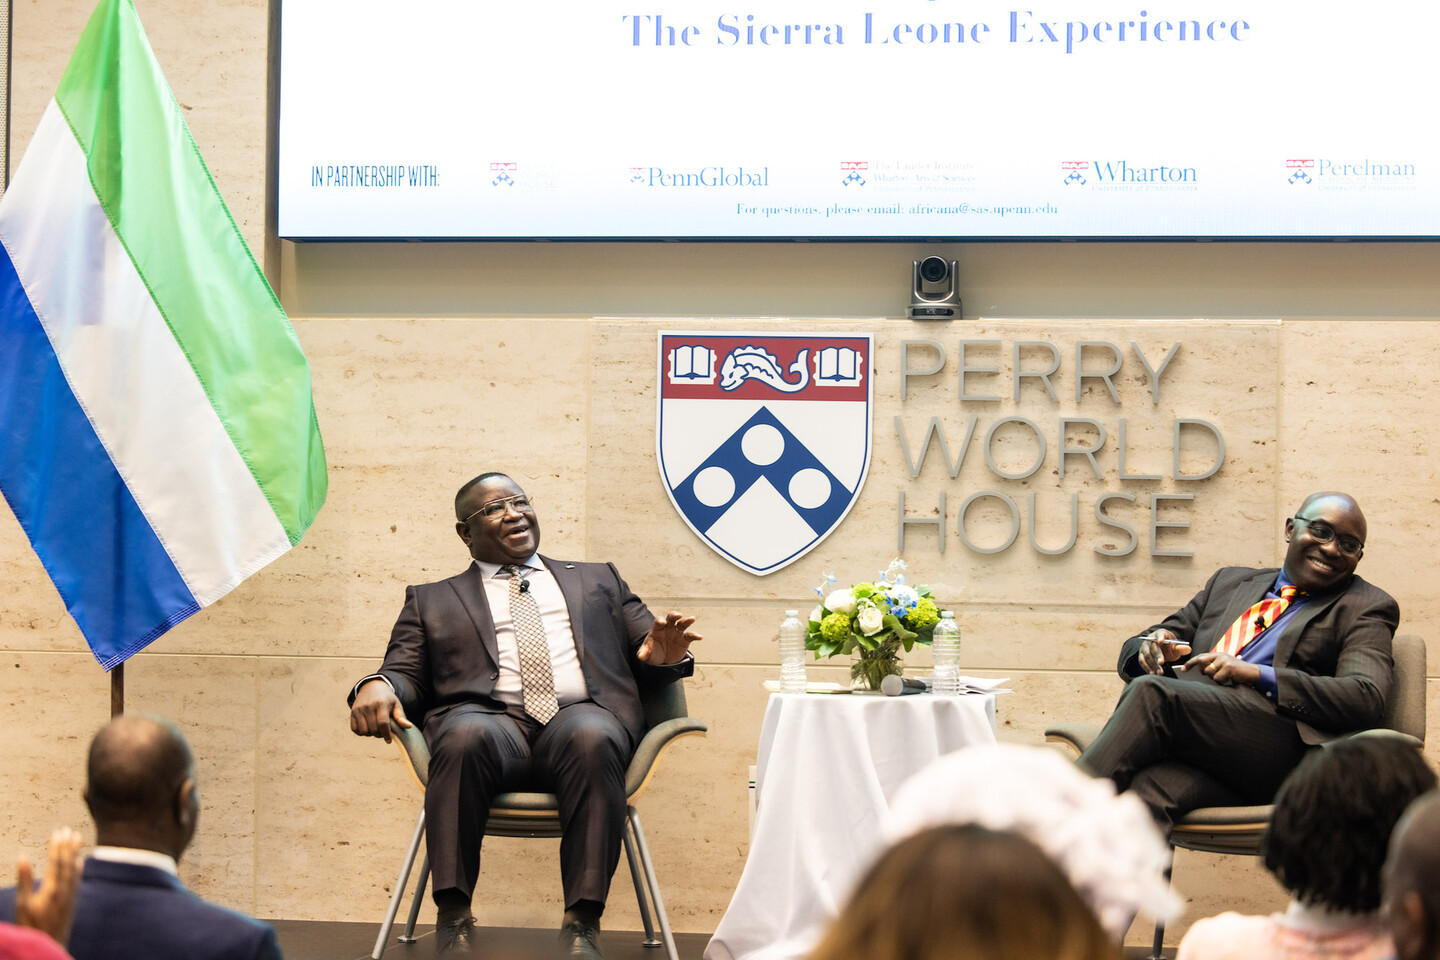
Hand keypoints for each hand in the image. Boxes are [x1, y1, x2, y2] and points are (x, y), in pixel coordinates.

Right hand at [15, 826, 82, 945]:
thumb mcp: (23, 904)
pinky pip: (77, 881)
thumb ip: (25, 880)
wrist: (49, 945)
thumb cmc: (31, 926)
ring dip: (75, 853)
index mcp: (52, 889)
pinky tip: (80, 862)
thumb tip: (22, 857)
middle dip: (67, 845)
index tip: (58, 832)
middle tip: (68, 829)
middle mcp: (65, 890)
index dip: (57, 846)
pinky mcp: (72, 902)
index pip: (56, 862)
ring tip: (77, 838)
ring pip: (74, 869)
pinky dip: (78, 869)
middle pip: (68, 862)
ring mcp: (71, 896)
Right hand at [349, 679, 411, 743]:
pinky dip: (361, 732)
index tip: (389, 740)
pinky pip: (354, 729)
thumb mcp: (396, 705)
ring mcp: (359, 709)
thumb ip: (401, 717)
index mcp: (381, 704)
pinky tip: (367, 728)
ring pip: (363, 731)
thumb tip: (408, 726)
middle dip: (379, 734)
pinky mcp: (352, 712)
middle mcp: (368, 706)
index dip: (386, 734)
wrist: (372, 687)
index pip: (383, 723)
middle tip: (383, 732)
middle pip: (373, 729)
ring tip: (375, 729)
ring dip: (370, 734)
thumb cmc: (387, 699)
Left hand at [638, 611, 700, 664]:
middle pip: (671, 618)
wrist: (662, 660)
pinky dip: (695, 635)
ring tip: (692, 619)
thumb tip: (640, 656)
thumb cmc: (652, 653)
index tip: (662, 622)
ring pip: (682, 623)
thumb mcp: (646, 655)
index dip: (660, 621)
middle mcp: (668, 628)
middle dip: (674, 615)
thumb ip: (644, 653)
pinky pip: (690, 635)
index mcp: (657, 629)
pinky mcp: (684, 639)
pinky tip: (699, 637)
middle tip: (678, 615)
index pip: (658, 621)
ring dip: (687, 621)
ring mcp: (677, 632)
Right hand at [1138, 630, 1191, 674]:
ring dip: (1153, 664)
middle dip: (1157, 655)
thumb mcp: (1176, 647)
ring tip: (1160, 672)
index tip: (1161, 641)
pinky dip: (1146, 667)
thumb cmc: (1170, 647)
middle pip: (1153, 647)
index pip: (1160, 634)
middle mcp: (1150, 639)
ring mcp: (1144, 646)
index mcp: (1160, 633)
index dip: (1160, 637)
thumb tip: (1188, 649)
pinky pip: (1142, 661)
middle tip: (1161, 663)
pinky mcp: (1141, 654)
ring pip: (1147, 655)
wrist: (1162, 650)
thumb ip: (1181, 649)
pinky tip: (1152, 673)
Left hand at [1178, 651, 1260, 686]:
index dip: (1190, 663)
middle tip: (1214, 675)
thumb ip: (1214, 666)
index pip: (1200, 657)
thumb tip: (1201, 671)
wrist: (1253, 673)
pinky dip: (1222, 682)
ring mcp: (1224, 660)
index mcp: (1218, 655)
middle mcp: (1219, 655)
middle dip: (1203, 671)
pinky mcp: (1228, 667)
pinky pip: (1217, 678)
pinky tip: (1229, 679)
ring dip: (1215, 678)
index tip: (1182, 669)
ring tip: (1225, 677)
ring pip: (1209, 672)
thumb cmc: (1237, 672)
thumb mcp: (1224, 667)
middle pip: (1201, 663)